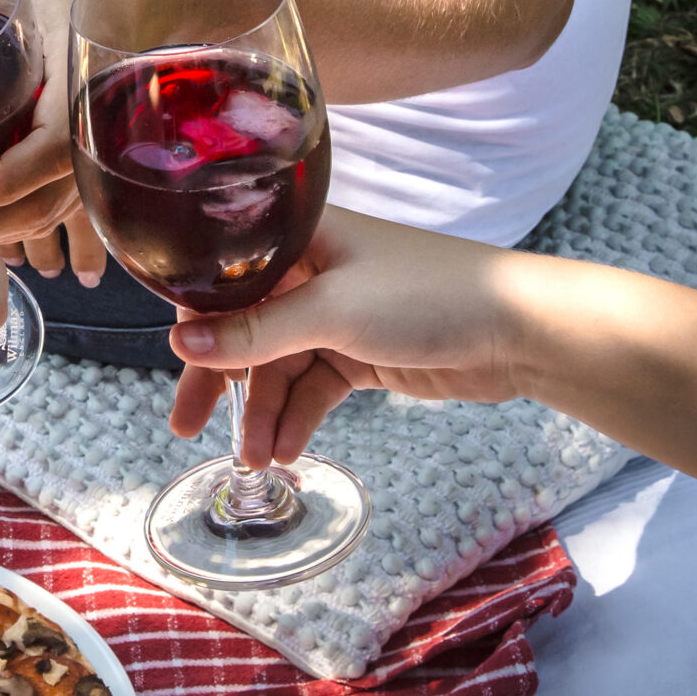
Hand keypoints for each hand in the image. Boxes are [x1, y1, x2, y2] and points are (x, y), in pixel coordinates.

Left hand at [0, 0, 129, 280]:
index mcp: (80, 83)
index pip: (49, 155)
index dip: (7, 183)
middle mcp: (101, 126)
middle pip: (51, 201)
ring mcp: (108, 143)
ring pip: (63, 210)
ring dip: (14, 229)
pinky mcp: (107, 147)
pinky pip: (74, 201)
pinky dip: (36, 219)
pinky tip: (2, 228)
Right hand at [164, 208, 529, 466]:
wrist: (520, 328)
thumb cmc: (431, 294)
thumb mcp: (333, 312)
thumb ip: (256, 332)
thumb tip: (181, 347)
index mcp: (300, 236)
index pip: (226, 276)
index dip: (197, 322)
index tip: (177, 367)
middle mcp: (312, 269)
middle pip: (247, 328)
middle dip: (221, 381)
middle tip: (188, 428)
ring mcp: (338, 313)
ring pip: (279, 366)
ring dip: (264, 411)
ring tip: (258, 459)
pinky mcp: (362, 351)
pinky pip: (313, 386)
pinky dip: (299, 416)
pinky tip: (290, 447)